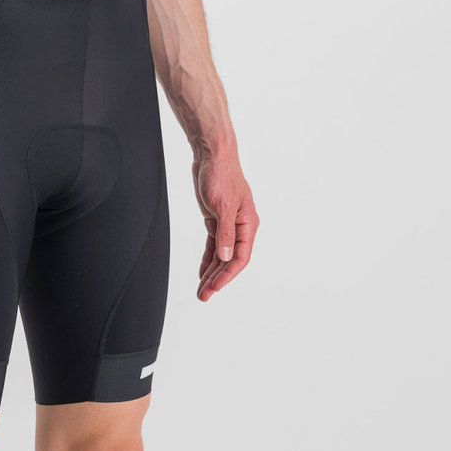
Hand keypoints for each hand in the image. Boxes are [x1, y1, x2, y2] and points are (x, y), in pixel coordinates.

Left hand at [192, 152, 258, 300]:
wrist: (212, 155)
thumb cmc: (221, 175)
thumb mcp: (223, 206)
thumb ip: (225, 233)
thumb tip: (225, 257)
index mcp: (248, 224)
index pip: (240, 257)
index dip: (227, 275)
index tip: (214, 288)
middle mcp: (240, 227)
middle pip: (229, 260)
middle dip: (217, 279)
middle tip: (203, 296)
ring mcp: (228, 224)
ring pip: (220, 255)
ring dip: (211, 272)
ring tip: (201, 290)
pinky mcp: (216, 219)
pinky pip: (213, 244)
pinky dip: (208, 258)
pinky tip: (202, 272)